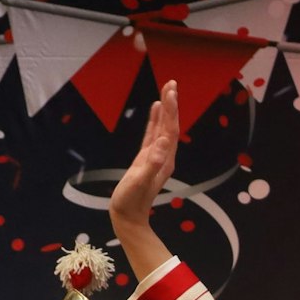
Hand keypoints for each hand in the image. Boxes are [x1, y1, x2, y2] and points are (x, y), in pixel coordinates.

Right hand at [110, 81, 179, 231]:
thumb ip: (151, 162)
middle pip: (170, 125)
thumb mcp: (140, 181)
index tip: (170, 91)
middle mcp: (163, 155)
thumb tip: (161, 142)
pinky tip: (155, 110)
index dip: (171, 110)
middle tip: (171, 83)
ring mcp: (155, 157)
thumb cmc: (131, 200)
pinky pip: (153, 135)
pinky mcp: (146, 159)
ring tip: (167, 90)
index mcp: (164, 159)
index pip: (169, 129)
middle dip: (171, 104)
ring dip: (166, 110)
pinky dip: (155, 121)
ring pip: (163, 128)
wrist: (128, 216)